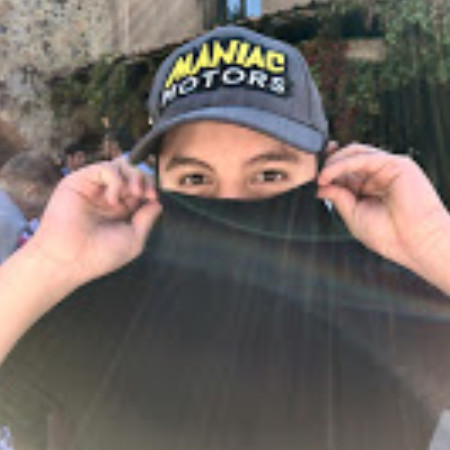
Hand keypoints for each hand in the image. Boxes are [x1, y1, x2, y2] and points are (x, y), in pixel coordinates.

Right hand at [29, 160, 161, 286]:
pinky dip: (115, 179)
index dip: (149, 187)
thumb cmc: (101, 255)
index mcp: (121, 210)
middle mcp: (108, 196)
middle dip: (144, 178)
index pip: (140, 187)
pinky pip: (105, 168)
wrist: (71, 259)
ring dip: (133, 175)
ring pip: (120, 165)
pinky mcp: (80, 181)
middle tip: (145, 193)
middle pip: (132, 172)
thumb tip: (158, 203)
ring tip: (134, 193)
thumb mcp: (134, 239)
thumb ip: (146, 219)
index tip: (153, 197)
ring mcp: (95, 188)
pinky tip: (112, 200)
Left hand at [317, 143, 449, 271]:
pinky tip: (328, 174)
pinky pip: (363, 157)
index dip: (328, 171)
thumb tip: (320, 186)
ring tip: (321, 176)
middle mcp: (379, 176)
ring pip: (355, 153)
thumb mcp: (353, 215)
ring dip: (334, 162)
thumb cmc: (389, 235)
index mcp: (370, 189)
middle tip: (314, 174)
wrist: (415, 243)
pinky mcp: (397, 164)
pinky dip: (342, 164)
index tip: (313, 176)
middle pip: (349, 157)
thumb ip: (338, 196)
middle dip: (329, 162)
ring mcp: (388, 168)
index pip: (345, 172)